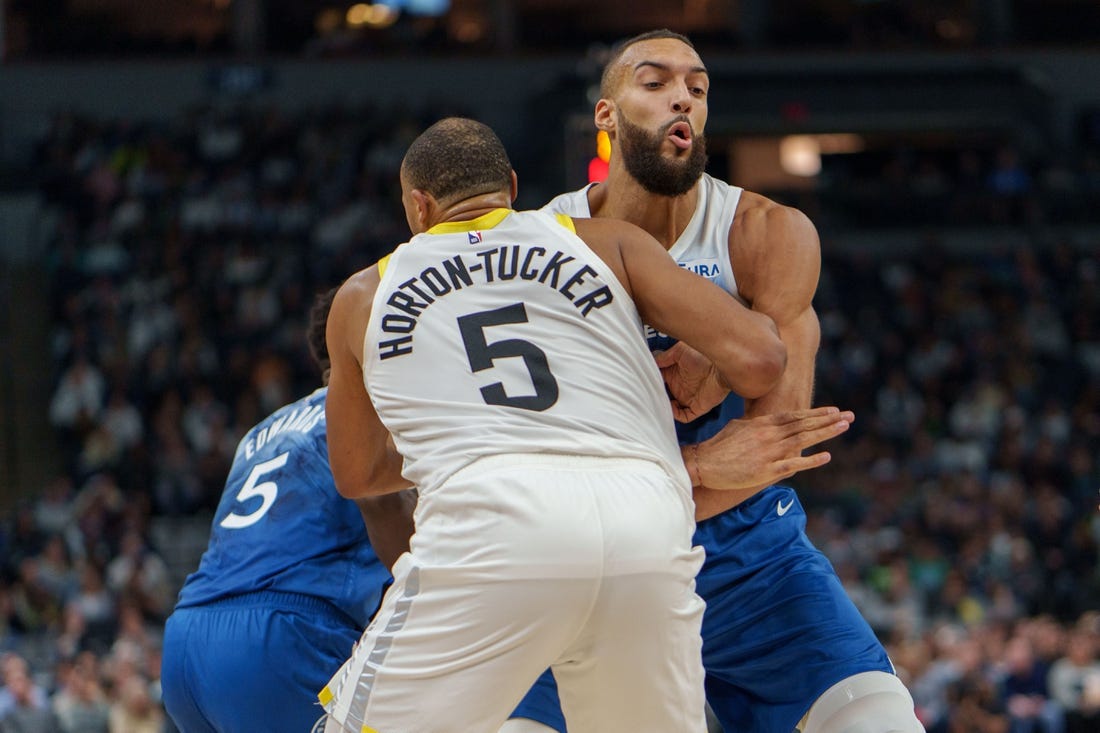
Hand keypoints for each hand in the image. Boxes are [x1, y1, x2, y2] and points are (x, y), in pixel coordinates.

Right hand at [654, 341, 730, 422]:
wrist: (721, 366)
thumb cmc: (704, 355)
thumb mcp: (680, 351)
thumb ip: (664, 357)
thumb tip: (651, 363)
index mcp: (675, 374)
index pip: (658, 381)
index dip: (651, 382)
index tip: (643, 381)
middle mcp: (680, 387)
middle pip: (663, 396)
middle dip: (654, 396)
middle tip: (646, 394)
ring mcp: (688, 398)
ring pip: (671, 408)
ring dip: (664, 407)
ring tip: (656, 402)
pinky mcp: (697, 407)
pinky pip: (684, 417)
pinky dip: (675, 415)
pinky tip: (670, 407)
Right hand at [693, 407, 853, 490]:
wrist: (704, 464)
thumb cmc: (718, 447)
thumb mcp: (737, 427)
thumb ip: (755, 424)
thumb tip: (764, 422)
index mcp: (762, 424)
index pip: (795, 416)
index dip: (815, 413)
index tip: (833, 410)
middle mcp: (769, 435)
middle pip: (804, 425)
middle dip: (828, 420)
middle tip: (849, 416)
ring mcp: (769, 452)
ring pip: (803, 440)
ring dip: (826, 433)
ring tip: (844, 427)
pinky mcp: (767, 470)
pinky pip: (794, 464)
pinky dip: (811, 460)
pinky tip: (826, 456)